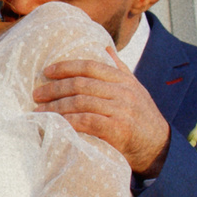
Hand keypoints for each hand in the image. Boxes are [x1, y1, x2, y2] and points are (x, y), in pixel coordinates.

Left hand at [33, 55, 170, 174]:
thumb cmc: (143, 119)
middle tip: (36, 94)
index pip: (90, 66)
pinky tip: (56, 123)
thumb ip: (119, 69)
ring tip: (39, 111)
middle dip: (55, 88)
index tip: (47, 72)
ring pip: (81, 102)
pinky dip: (68, 121)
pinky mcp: (119, 129)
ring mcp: (122, 110)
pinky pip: (87, 121)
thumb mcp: (136, 89)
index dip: (66, 67)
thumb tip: (105, 48)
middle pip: (81, 84)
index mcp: (124, 79)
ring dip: (56, 106)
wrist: (160, 148)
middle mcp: (123, 91)